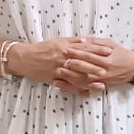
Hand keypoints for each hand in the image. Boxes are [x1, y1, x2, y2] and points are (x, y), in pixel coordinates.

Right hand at [7, 36, 133, 94]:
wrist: (24, 57)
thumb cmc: (42, 48)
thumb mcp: (58, 41)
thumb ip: (73, 41)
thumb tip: (88, 39)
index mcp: (65, 47)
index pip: (84, 48)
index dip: (97, 50)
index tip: (109, 51)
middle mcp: (62, 58)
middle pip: (82, 62)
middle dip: (96, 66)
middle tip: (108, 69)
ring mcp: (58, 70)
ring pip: (76, 76)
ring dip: (89, 80)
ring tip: (101, 84)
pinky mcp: (53, 79)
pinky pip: (67, 86)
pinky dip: (77, 90)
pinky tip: (86, 93)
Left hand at [54, 36, 133, 92]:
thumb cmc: (122, 53)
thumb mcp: (111, 44)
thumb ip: (96, 42)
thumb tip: (83, 38)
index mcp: (108, 59)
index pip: (90, 56)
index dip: (78, 53)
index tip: (67, 50)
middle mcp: (105, 71)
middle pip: (86, 69)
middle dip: (72, 66)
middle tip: (60, 62)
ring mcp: (103, 80)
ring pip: (85, 80)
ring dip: (71, 78)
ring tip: (59, 74)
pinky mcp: (102, 85)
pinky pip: (86, 87)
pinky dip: (75, 87)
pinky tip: (65, 86)